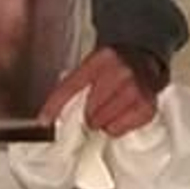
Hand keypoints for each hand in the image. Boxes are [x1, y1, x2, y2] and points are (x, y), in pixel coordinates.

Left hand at [40, 45, 165, 136]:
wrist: (145, 60)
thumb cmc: (114, 65)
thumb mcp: (93, 64)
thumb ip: (73, 84)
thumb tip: (46, 117)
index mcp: (102, 58)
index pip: (72, 85)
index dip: (54, 105)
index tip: (42, 121)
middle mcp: (121, 72)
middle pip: (90, 110)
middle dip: (88, 114)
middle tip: (95, 108)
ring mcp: (137, 90)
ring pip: (103, 123)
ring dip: (102, 122)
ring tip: (109, 109)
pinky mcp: (147, 107)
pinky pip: (118, 130)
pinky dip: (116, 127)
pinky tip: (120, 114)